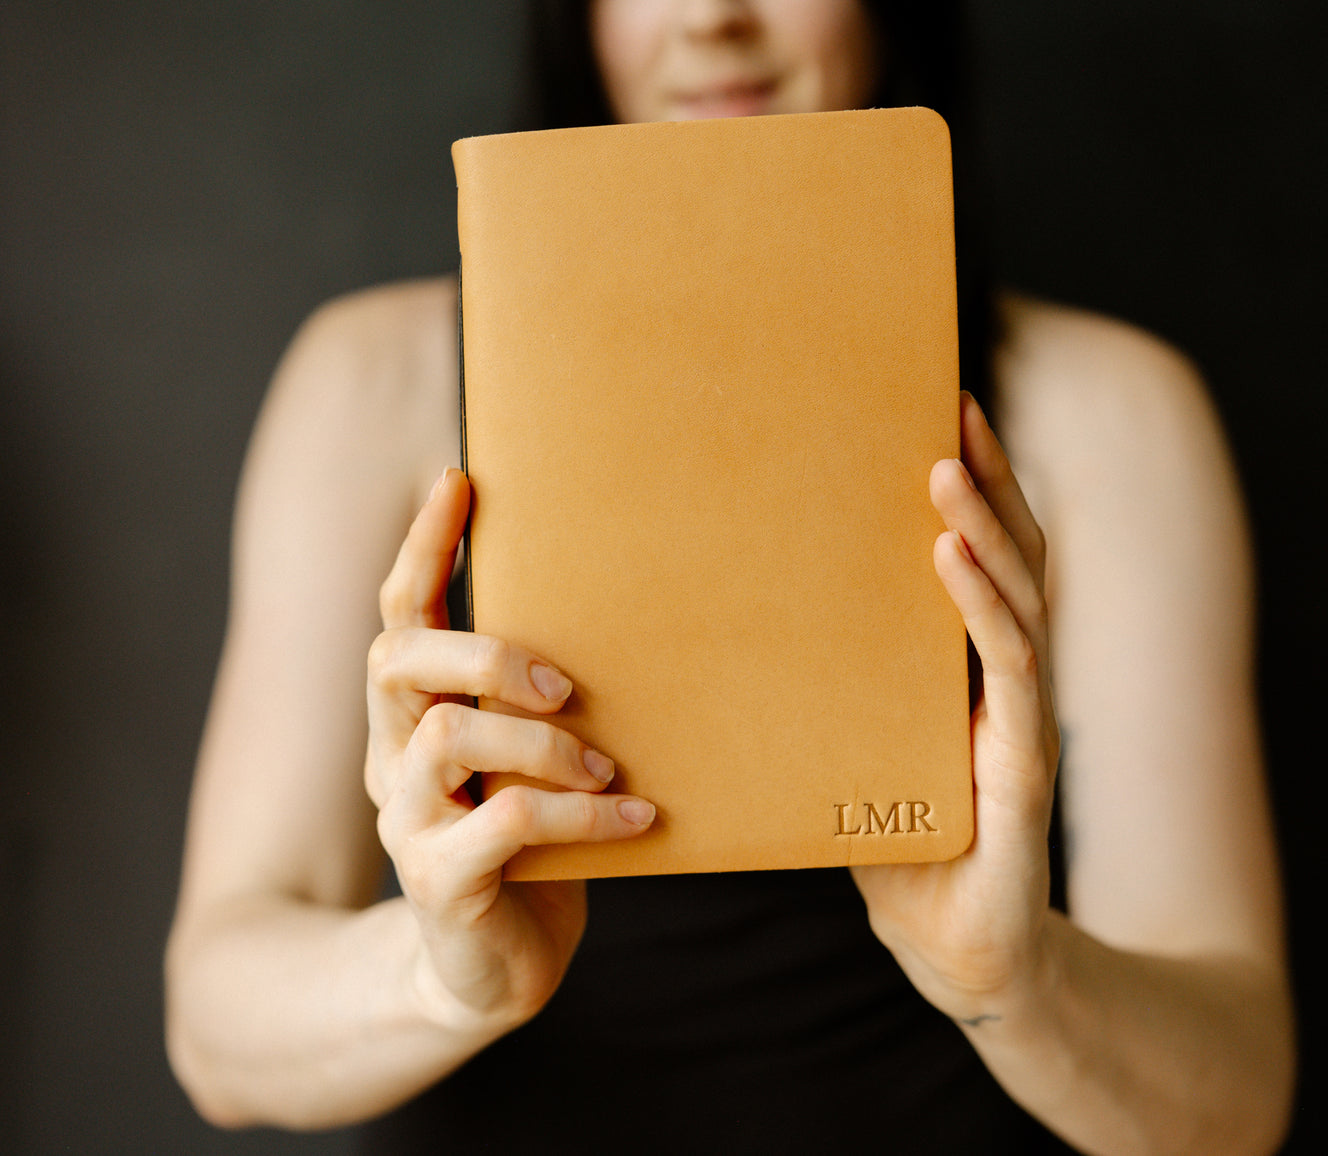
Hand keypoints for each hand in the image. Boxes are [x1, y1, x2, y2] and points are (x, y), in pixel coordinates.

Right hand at [364, 468, 654, 1035]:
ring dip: (542, 742)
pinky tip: (638, 821)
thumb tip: (630, 617)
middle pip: (396, 660)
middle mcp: (393, 758)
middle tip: (565, 683)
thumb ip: (542, 705)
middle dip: (484, 652)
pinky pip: (504, 824)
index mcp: (414, 717)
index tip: (458, 479)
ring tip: (606, 768)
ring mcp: (406, 821)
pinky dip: (579, 817)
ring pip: (447, 737)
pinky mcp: (439, 882)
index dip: (422, 547)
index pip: (398, 614)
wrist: (496, 971)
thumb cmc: (531, 847)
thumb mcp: (532, 762)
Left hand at [851, 393, 1059, 1023]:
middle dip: (989, 478)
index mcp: (971, 671)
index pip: (985, 560)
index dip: (974, 488)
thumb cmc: (902, 850)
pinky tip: (951, 558)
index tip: (940, 413)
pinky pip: (1007, 670)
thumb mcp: (857, 755)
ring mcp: (1021, 718)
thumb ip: (834, 694)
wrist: (959, 953)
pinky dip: (982, 607)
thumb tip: (745, 627)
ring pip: (1016, 599)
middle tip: (953, 403)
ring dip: (983, 526)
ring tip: (943, 467)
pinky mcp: (1020, 767)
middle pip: (1013, 557)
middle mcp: (1007, 680)